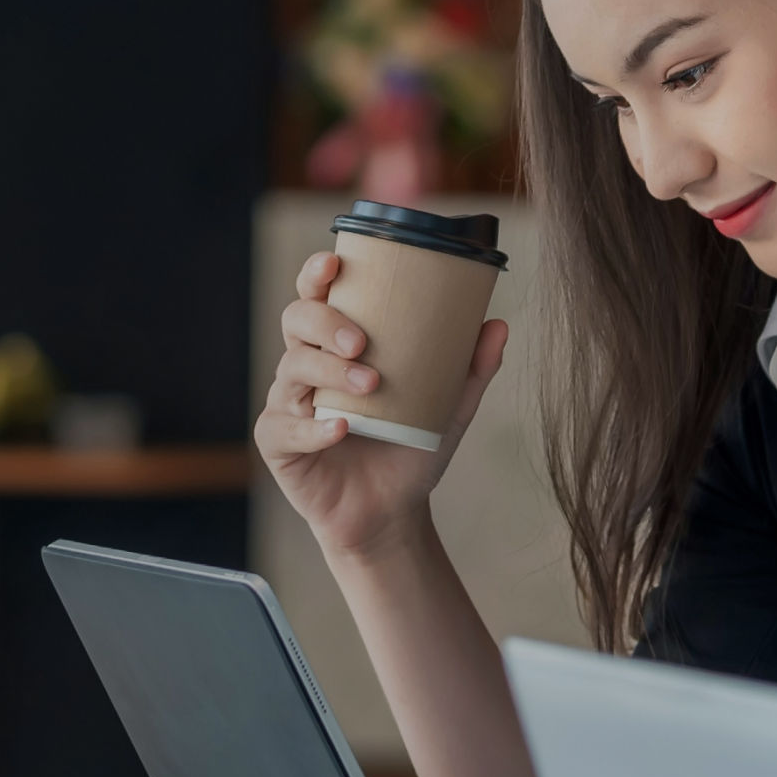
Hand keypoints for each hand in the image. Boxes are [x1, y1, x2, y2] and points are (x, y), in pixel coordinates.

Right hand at [254, 250, 509, 555]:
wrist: (391, 513)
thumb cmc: (409, 450)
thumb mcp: (448, 408)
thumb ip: (471, 368)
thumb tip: (498, 323)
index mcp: (336, 345)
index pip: (318, 296)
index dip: (317, 274)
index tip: (336, 262)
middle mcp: (306, 366)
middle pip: (296, 321)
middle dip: (325, 321)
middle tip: (361, 341)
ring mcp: (288, 403)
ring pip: (292, 369)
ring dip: (329, 371)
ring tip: (370, 384)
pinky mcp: (278, 443)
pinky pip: (285, 428)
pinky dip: (314, 428)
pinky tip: (340, 429)